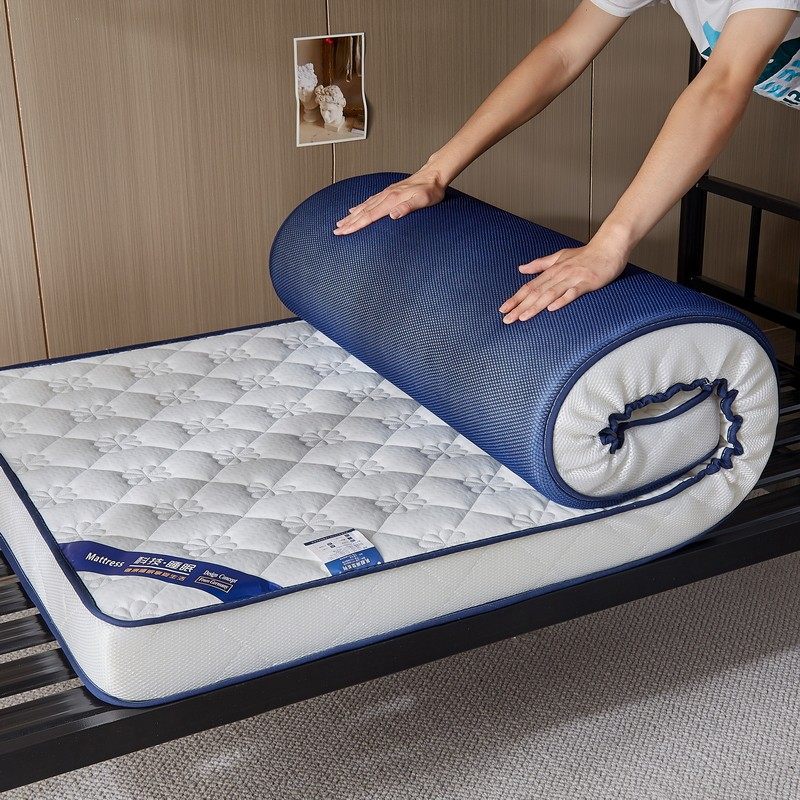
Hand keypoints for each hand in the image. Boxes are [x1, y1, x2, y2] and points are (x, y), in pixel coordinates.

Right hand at [334, 166, 446, 234]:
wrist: (433, 175)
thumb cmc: (431, 190)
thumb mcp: (422, 201)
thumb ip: (407, 208)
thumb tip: (392, 215)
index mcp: (392, 200)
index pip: (369, 216)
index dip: (356, 225)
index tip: (344, 232)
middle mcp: (385, 196)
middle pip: (362, 212)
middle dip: (348, 222)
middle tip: (336, 231)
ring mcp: (385, 194)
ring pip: (364, 206)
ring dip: (351, 215)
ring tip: (340, 222)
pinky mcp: (388, 192)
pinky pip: (369, 201)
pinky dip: (360, 207)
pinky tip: (355, 209)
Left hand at [498, 236, 628, 322]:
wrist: (610, 246)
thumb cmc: (586, 254)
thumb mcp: (559, 257)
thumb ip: (540, 264)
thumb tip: (521, 269)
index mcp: (552, 270)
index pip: (529, 286)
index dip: (515, 298)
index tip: (503, 309)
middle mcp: (559, 274)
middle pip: (535, 292)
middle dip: (520, 306)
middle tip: (506, 319)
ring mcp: (573, 278)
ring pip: (550, 294)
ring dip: (535, 306)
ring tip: (522, 318)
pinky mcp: (587, 282)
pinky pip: (573, 292)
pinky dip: (562, 300)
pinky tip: (552, 309)